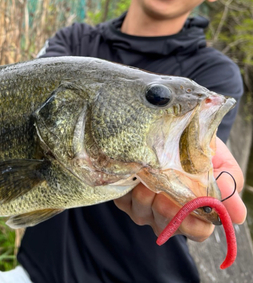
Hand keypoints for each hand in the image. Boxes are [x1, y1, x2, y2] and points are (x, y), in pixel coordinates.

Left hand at [114, 137, 245, 241]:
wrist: (168, 128)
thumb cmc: (195, 148)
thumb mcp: (218, 160)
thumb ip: (228, 184)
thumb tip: (237, 214)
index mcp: (194, 213)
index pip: (197, 231)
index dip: (193, 222)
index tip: (191, 201)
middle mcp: (167, 215)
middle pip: (167, 224)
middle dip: (167, 206)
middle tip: (167, 185)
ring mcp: (143, 209)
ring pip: (143, 212)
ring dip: (147, 191)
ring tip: (150, 169)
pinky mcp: (123, 198)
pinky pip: (123, 200)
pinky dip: (130, 185)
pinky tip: (135, 170)